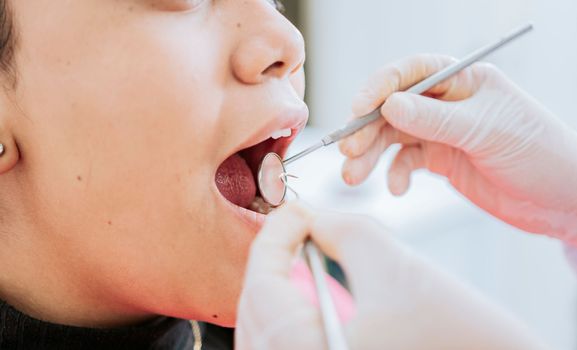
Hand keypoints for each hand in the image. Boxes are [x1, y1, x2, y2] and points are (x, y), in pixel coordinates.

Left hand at [236, 203, 546, 349]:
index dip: (274, 236)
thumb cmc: (457, 333)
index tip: (293, 212)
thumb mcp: (393, 263)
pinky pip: (286, 343)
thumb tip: (311, 218)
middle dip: (275, 261)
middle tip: (298, 231)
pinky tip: (319, 294)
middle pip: (258, 307)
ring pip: (268, 327)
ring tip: (309, 259)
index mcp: (305, 348)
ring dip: (282, 287)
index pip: (262, 281)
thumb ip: (341, 228)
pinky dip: (294, 314)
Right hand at [340, 54, 576, 241]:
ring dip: (370, 155)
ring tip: (354, 175)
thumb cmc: (540, 153)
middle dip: (367, 129)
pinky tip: (398, 188)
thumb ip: (435, 119)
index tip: (358, 108)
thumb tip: (388, 105)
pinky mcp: (440, 159)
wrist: (560, 200)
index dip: (380, 87)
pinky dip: (395, 174)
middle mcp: (447, 103)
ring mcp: (441, 132)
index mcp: (463, 80)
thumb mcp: (486, 131)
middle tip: (348, 151)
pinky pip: (405, 162)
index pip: (412, 72)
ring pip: (392, 137)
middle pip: (393, 108)